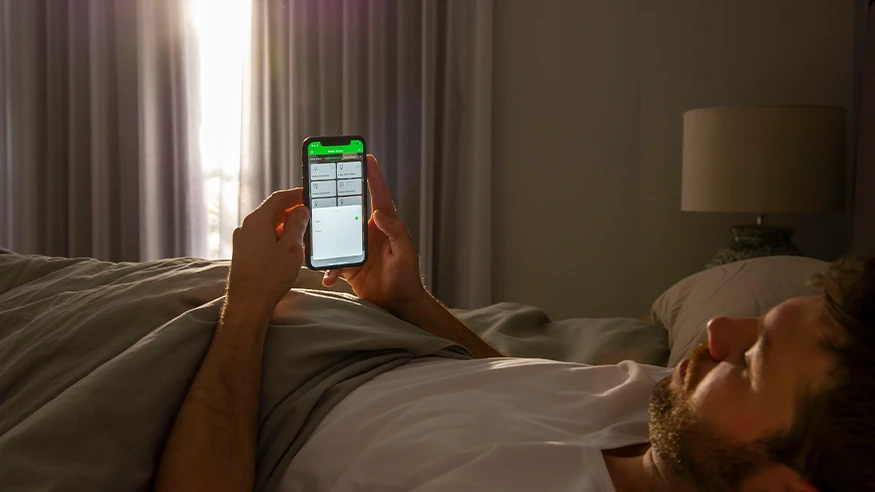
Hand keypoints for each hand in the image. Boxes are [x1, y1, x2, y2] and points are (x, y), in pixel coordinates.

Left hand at [227, 189, 309, 310]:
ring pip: (268, 226)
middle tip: (309, 217)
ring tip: (302, 236)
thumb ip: (297, 224)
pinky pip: (262, 238)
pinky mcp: (243, 253)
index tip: (307, 195)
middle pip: (272, 211)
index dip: (295, 195)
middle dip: (292, 213)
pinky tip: (288, 250)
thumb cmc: (269, 278)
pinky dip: (277, 238)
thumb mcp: (292, 247)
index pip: (278, 199)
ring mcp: (243, 241)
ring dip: (285, 228)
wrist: (248, 304)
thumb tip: (300, 210)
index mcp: (257, 221)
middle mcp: (246, 227)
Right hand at [322, 155, 427, 313]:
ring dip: (325, 234)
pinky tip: (327, 276)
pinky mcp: (348, 263)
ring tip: (314, 233)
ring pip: (336, 232)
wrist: (397, 304)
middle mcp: (369, 232)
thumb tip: (378, 213)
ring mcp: (357, 247)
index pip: (379, 195)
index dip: (374, 175)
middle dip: (338, 196)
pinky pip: (332, 260)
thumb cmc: (406, 278)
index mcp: (385, 225)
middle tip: (325, 185)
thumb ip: (395, 231)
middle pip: (350, 208)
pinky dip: (328, 268)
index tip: (367, 157)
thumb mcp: (405, 253)